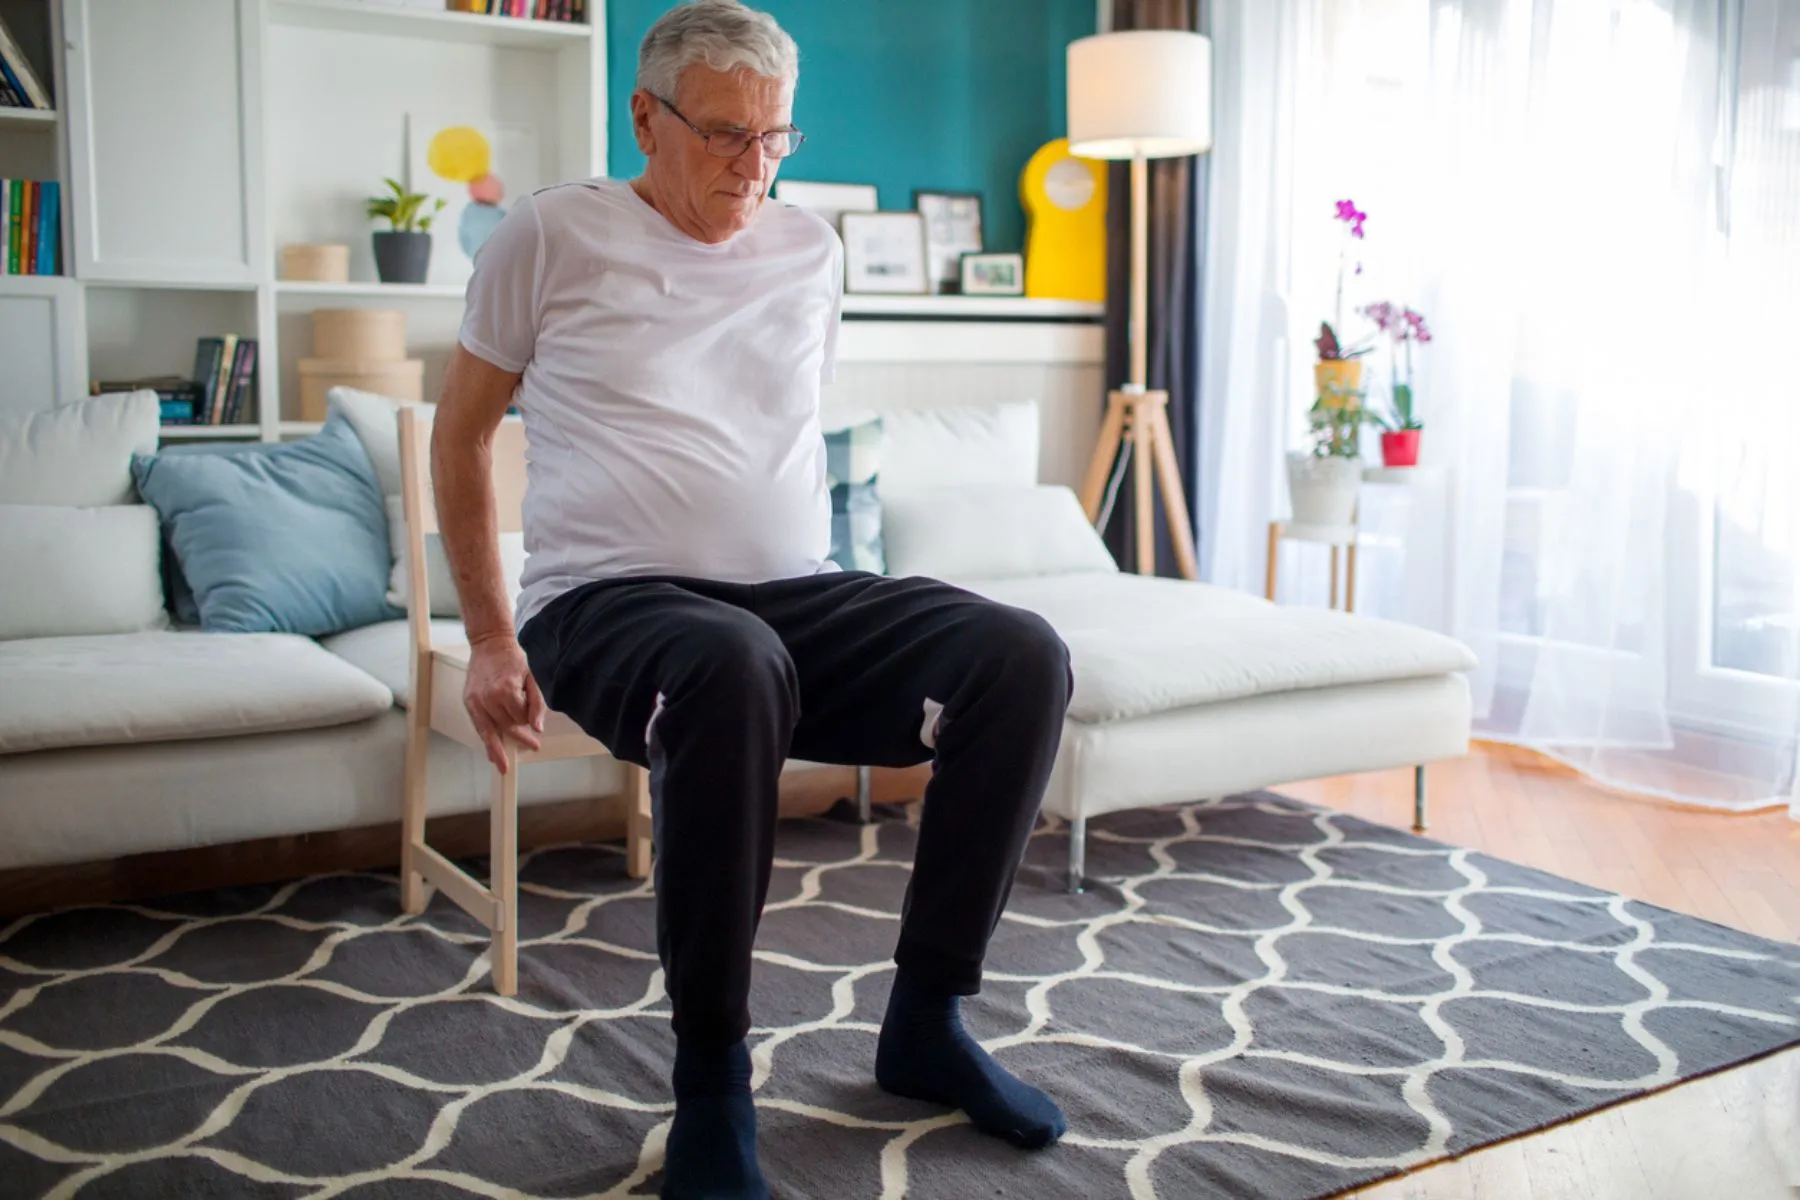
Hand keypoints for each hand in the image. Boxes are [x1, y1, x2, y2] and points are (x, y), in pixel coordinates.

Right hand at [463, 635, 544, 772]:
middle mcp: (489, 698)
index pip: (521, 718)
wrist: (490, 644)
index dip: (528, 722)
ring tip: (503, 767)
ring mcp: (476, 701)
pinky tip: (490, 754)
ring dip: (498, 748)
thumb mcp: (533, 677)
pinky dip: (485, 741)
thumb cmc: (514, 659)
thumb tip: (537, 728)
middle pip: (507, 726)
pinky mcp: (468, 702)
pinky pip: (478, 726)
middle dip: (520, 737)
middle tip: (533, 747)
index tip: (536, 728)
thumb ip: (536, 703)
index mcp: (506, 691)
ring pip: (490, 731)